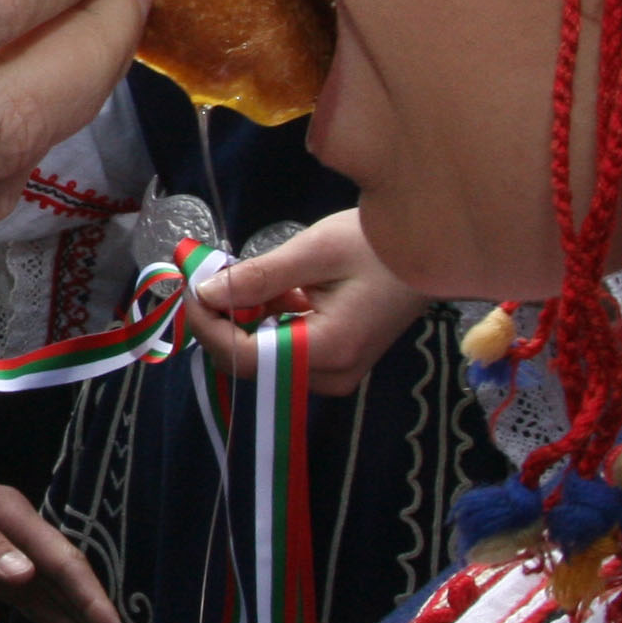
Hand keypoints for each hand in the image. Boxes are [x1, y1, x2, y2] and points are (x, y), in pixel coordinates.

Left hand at [185, 207, 425, 396]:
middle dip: (222, 321)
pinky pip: (284, 351)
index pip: (247, 358)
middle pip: (252, 363)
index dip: (209, 327)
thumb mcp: (314, 251)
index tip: (191, 288)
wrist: (430, 254)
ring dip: (244, 318)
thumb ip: (259, 277)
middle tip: (209, 276)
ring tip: (244, 275)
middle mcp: (331, 376)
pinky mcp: (335, 362)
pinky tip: (274, 288)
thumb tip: (206, 293)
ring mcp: (335, 374)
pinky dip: (268, 320)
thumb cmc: (380, 246)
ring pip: (264, 357)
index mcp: (329, 350)